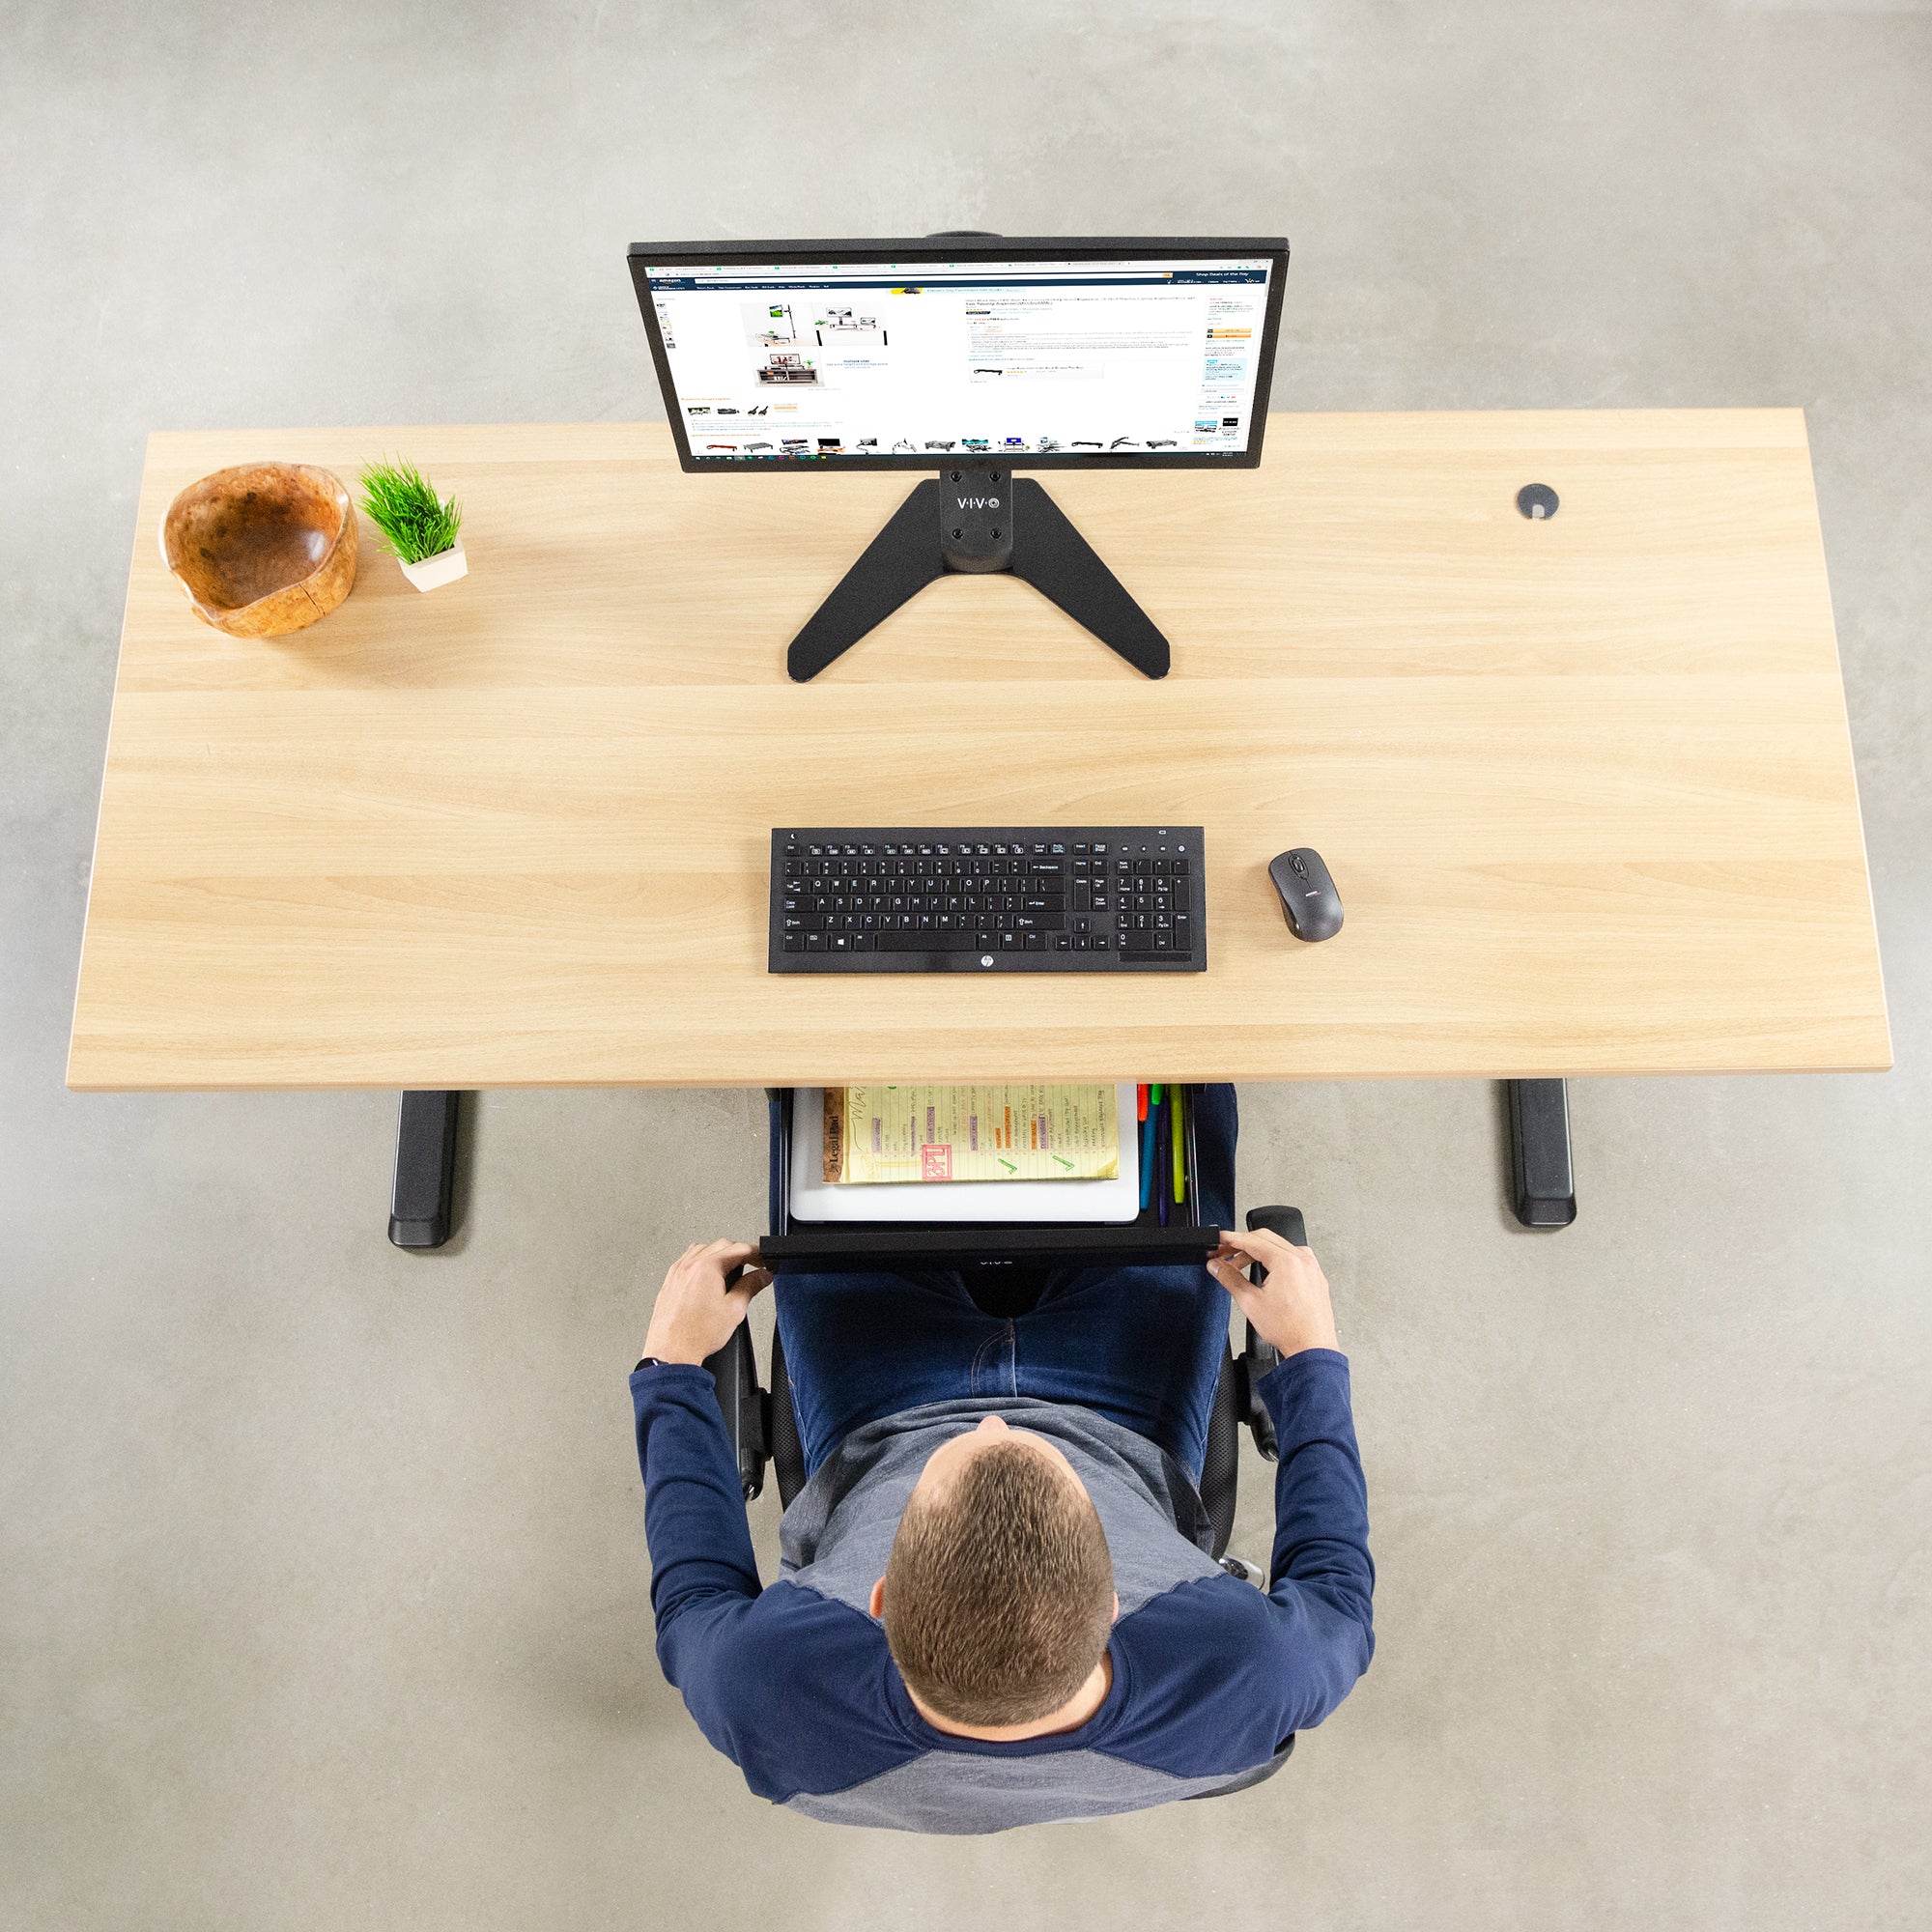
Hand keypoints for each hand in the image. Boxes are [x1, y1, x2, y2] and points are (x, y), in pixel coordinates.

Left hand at [642, 1240, 770, 1366]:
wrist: (672, 1352)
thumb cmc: (697, 1335)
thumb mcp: (734, 1310)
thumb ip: (751, 1287)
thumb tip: (762, 1276)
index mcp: (707, 1268)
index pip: (738, 1249)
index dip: (756, 1253)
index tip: (764, 1260)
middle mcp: (689, 1265)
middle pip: (721, 1245)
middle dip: (740, 1252)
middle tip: (753, 1265)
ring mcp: (677, 1272)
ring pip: (702, 1250)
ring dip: (719, 1255)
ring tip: (731, 1270)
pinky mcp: (669, 1282)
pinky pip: (687, 1261)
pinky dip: (701, 1262)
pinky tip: (707, 1277)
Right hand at [1207, 1228, 1338, 1357]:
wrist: (1311, 1348)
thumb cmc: (1288, 1329)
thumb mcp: (1250, 1302)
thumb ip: (1230, 1278)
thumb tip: (1217, 1266)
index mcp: (1286, 1261)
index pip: (1252, 1240)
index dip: (1231, 1239)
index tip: (1220, 1240)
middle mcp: (1302, 1259)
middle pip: (1266, 1238)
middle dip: (1243, 1244)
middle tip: (1225, 1253)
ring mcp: (1312, 1267)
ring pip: (1280, 1246)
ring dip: (1259, 1251)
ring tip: (1241, 1265)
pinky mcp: (1316, 1276)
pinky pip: (1293, 1257)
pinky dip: (1276, 1259)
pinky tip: (1265, 1271)